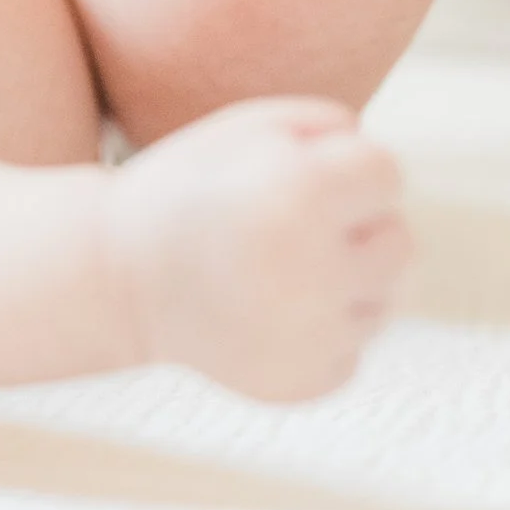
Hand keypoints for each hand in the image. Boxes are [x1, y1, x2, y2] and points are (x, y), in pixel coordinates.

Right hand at [105, 96, 411, 401]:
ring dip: (341, 282)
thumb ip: (328, 128)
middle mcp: (312, 271)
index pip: (386, 172)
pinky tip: (260, 315)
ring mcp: (309, 337)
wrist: (111, 275)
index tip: (295, 176)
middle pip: (397, 240)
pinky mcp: (302, 382)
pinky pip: (350, 349)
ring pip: (381, 299)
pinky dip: (315, 334)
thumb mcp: (245, 128)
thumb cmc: (187, 189)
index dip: (342, 168)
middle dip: (351, 227)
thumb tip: (386, 175)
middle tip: (279, 226)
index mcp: (299, 195)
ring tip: (269, 272)